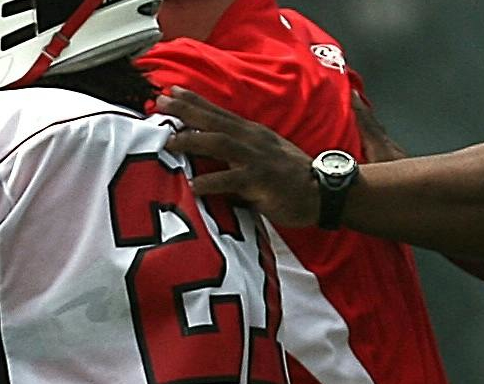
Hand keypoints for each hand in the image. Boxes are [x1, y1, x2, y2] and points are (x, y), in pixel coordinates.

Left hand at [156, 87, 319, 228]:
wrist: (323, 191)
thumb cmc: (289, 178)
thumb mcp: (261, 157)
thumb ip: (235, 153)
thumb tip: (205, 155)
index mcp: (251, 133)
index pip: (219, 112)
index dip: (195, 101)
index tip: (171, 91)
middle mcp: (252, 140)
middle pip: (215, 120)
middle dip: (187, 111)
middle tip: (160, 104)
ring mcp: (257, 159)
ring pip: (221, 143)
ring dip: (193, 141)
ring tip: (169, 142)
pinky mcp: (262, 181)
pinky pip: (232, 179)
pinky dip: (212, 181)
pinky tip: (193, 185)